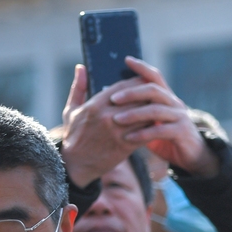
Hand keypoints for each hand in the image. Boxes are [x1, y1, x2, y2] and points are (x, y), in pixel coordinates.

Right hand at [60, 64, 146, 187]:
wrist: (75, 164)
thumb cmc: (73, 135)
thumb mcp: (71, 110)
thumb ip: (78, 87)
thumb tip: (82, 67)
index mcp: (95, 105)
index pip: (123, 87)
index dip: (136, 83)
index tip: (144, 81)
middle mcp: (108, 116)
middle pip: (138, 99)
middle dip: (149, 96)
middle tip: (158, 94)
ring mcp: (118, 131)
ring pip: (145, 115)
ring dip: (154, 111)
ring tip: (160, 108)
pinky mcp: (126, 145)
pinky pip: (146, 132)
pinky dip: (153, 127)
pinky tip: (157, 125)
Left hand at [109, 58, 219, 177]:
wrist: (191, 156)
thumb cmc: (166, 138)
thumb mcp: (151, 122)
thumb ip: (138, 111)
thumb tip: (112, 99)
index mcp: (167, 98)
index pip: (155, 76)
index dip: (142, 67)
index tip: (126, 60)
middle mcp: (175, 103)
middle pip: (154, 90)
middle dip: (131, 92)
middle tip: (113, 99)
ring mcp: (181, 117)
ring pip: (156, 109)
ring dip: (134, 114)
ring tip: (115, 119)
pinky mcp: (182, 132)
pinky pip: (160, 130)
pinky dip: (142, 133)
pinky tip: (128, 137)